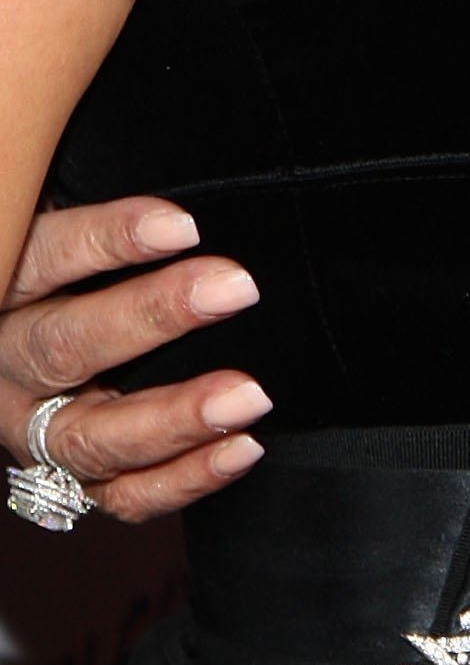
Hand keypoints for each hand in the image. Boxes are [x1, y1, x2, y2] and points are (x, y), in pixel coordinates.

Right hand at [0, 197, 266, 521]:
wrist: (27, 348)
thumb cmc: (68, 266)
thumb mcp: (64, 218)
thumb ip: (102, 202)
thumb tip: (174, 168)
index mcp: (3, 285)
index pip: (49, 256)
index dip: (111, 238)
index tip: (184, 224)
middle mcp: (5, 363)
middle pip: (66, 347)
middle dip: (154, 317)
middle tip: (237, 288)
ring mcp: (30, 431)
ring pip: (91, 438)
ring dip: (176, 417)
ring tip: (250, 395)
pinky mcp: (68, 479)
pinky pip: (121, 497)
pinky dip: (184, 479)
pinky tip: (243, 448)